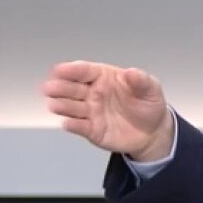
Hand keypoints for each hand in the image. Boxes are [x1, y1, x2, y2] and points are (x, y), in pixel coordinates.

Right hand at [41, 61, 174, 161]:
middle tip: (50, 87)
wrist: (153, 132)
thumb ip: (142, 81)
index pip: (85, 71)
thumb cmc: (148, 105)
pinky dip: (73, 125)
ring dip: (62, 105)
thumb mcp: (151, 90)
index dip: (72, 70)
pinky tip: (67, 123)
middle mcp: (93, 93)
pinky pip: (79, 126)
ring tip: (54, 104)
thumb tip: (132, 72)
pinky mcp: (92, 130)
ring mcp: (91, 112)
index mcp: (105, 78)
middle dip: (60, 87)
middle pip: (73, 88)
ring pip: (72, 107)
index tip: (59, 69)